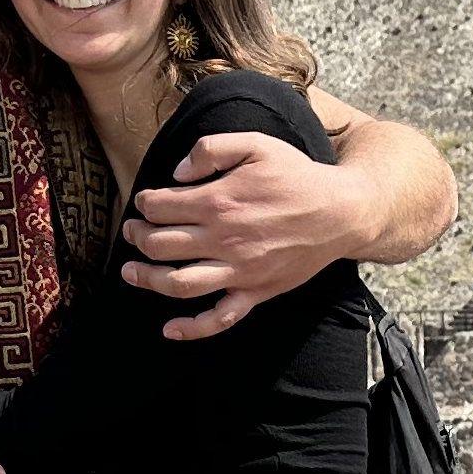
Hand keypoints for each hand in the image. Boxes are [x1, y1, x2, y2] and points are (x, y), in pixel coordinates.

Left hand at [121, 130, 363, 342]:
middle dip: (138, 237)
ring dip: (148, 279)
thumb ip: (212, 149)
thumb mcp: (257, 143)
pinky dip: (192, 328)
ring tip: (131, 272)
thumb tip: (179, 172)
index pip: (160, 206)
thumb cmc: (298, 176)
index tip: (146, 202)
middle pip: (160, 245)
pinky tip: (170, 329)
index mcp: (219, 201)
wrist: (341, 213)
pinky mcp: (255, 292)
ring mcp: (238, 271)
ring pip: (178, 284)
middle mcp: (223, 239)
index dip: (145, 203)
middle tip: (132, 231)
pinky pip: (219, 318)